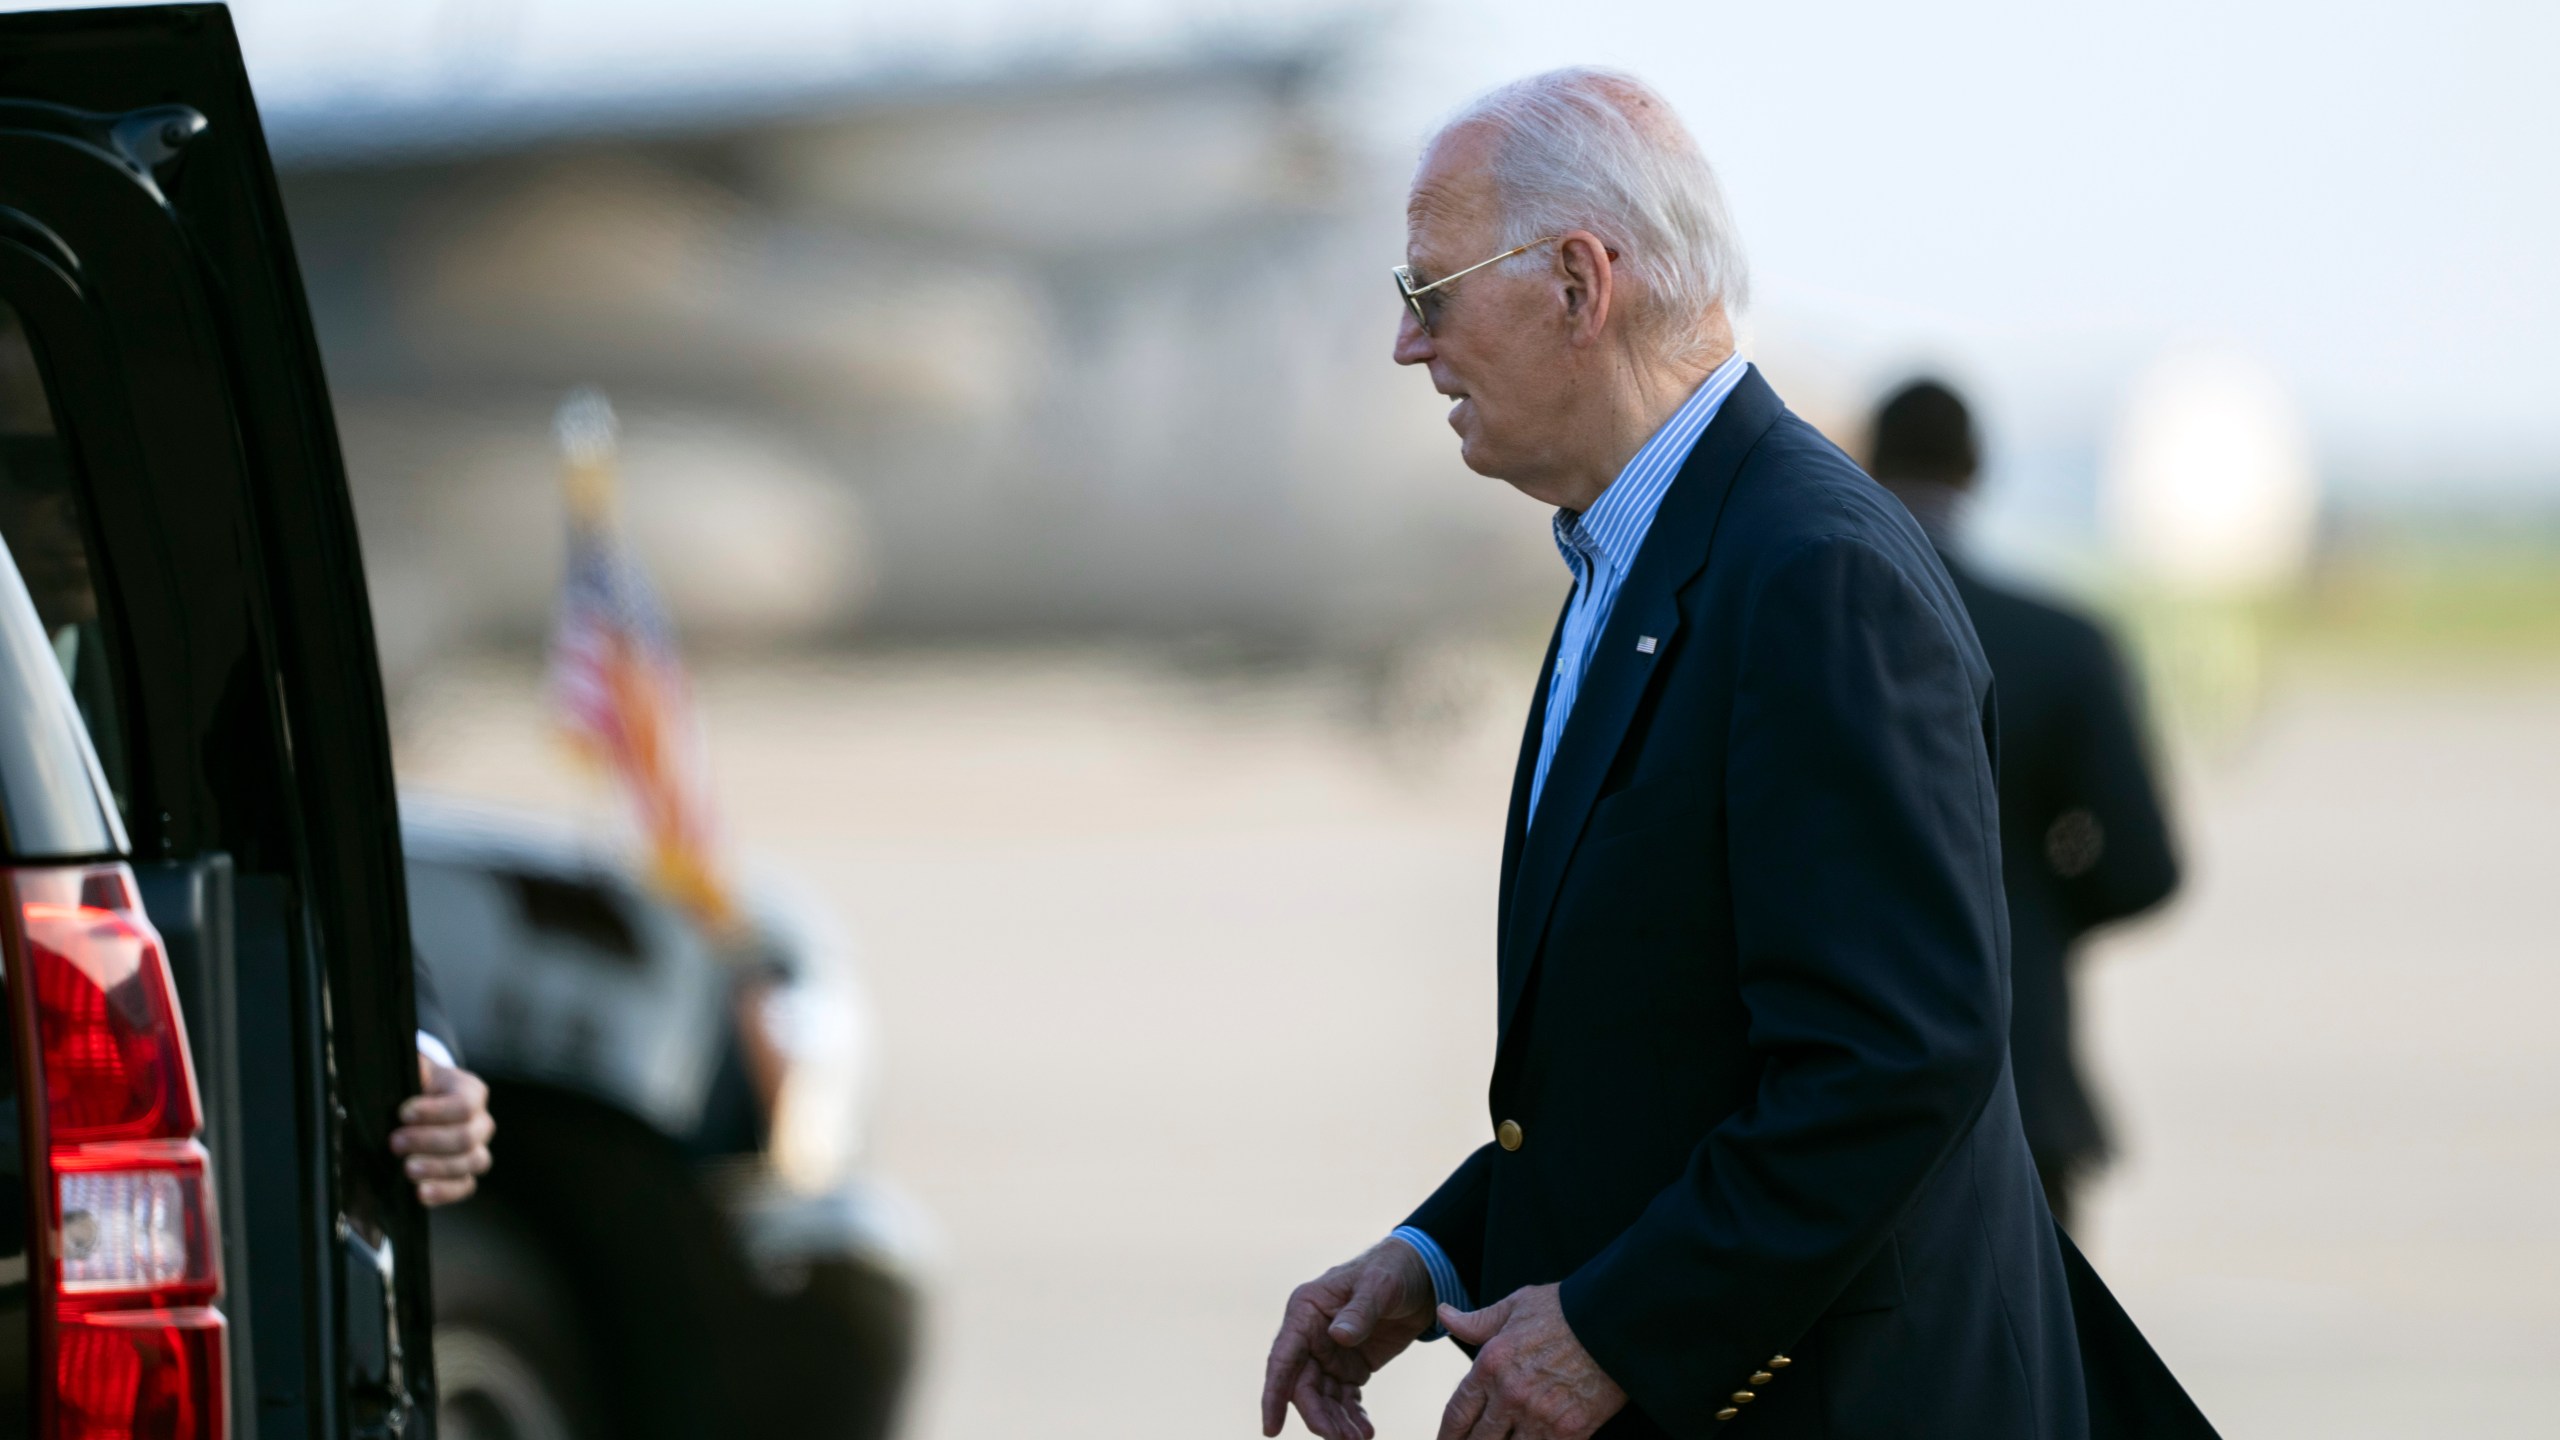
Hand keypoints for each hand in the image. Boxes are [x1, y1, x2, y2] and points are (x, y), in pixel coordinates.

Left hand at [392, 1050, 493, 1205]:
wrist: (419, 1103)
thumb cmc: (416, 1086)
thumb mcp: (414, 1069)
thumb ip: (412, 1067)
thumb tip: (405, 1066)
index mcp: (471, 1091)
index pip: (464, 1105)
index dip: (434, 1112)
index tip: (402, 1114)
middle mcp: (481, 1121)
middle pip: (467, 1137)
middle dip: (429, 1141)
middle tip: (394, 1143)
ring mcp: (476, 1150)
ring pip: (473, 1163)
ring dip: (438, 1168)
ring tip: (407, 1169)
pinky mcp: (465, 1174)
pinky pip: (466, 1187)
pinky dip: (445, 1192)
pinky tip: (420, 1193)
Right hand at [1261, 1238, 1438, 1439]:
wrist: (1422, 1275)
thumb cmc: (1393, 1270)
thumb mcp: (1380, 1285)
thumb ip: (1360, 1310)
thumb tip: (1339, 1336)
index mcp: (1306, 1310)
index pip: (1283, 1357)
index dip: (1274, 1393)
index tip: (1272, 1429)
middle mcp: (1310, 1334)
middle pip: (1303, 1386)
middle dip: (1319, 1416)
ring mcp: (1329, 1353)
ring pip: (1323, 1398)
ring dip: (1337, 1422)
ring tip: (1360, 1439)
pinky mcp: (1350, 1365)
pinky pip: (1344, 1398)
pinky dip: (1352, 1416)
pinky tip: (1365, 1430)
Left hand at [1436, 1284, 1625, 1439]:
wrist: (1615, 1322)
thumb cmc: (1565, 1310)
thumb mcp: (1516, 1306)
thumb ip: (1477, 1321)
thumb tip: (1444, 1315)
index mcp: (1491, 1364)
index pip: (1458, 1411)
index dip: (1448, 1434)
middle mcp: (1510, 1395)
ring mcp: (1540, 1416)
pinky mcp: (1570, 1432)